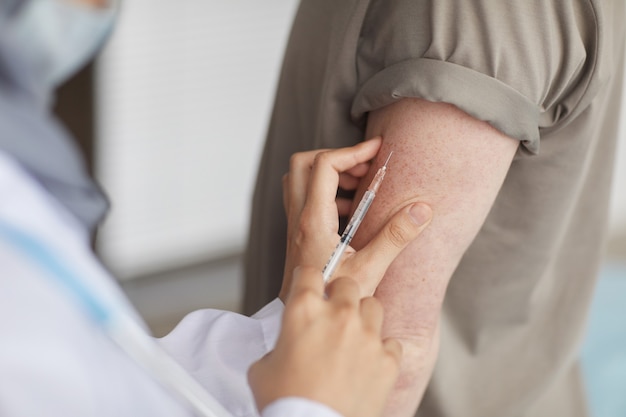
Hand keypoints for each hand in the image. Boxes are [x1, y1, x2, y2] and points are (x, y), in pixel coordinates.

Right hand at [249, 266, 401, 416]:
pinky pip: (391, 342)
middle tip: (332, 313)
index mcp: (304, 311)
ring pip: (374, 305)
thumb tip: (287, 347)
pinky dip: (381, 349)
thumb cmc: (286, 403)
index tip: (309, 285)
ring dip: (363, 316)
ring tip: (354, 335)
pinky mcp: (387, 360)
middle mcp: (339, 315)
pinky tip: (369, 362)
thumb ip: (278, 345)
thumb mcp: (263, 368)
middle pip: (347, 284)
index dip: (307, 279)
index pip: (309, 272)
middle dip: (338, 295)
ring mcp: (367, 336)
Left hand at [280, 138, 432, 299]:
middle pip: (302, 163)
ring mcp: (295, 225)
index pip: (325, 166)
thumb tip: (422, 209)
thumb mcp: (370, 269)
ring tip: (361, 187)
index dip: (352, 152)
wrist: (308, 318)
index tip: (377, 151)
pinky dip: (326, 192)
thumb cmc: (333, 299)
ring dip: (328, 173)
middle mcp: (299, 218)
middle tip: (364, 167)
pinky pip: (304, 197)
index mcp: (314, 220)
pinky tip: (353, 213)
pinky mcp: (298, 234)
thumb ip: (396, 237)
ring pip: (299, 179)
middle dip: (335, 156)